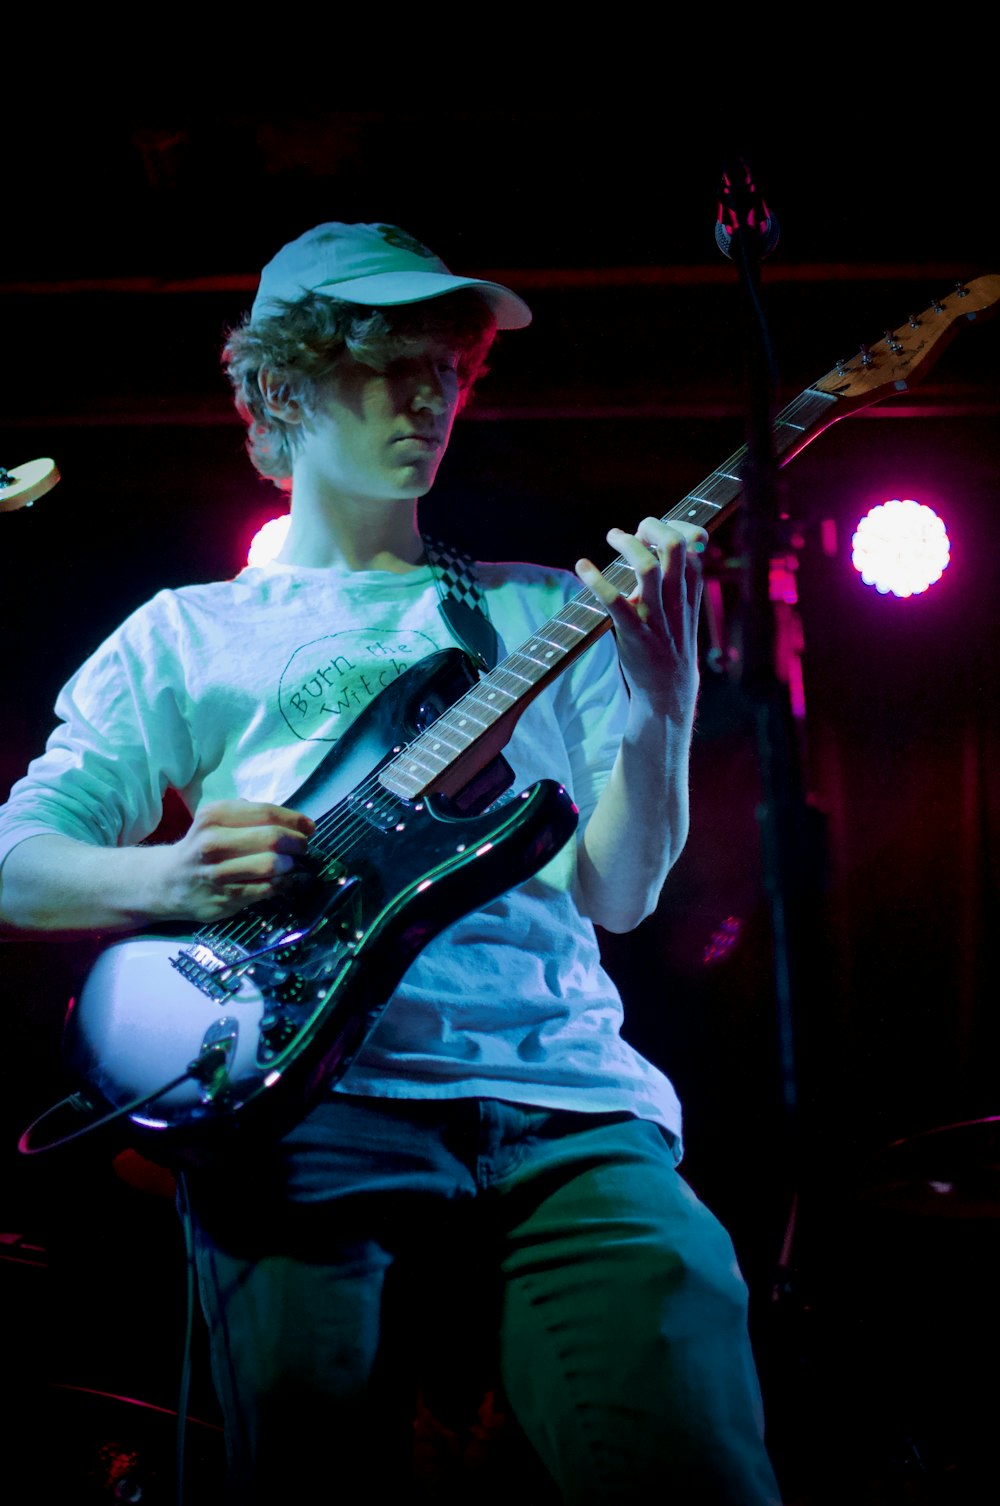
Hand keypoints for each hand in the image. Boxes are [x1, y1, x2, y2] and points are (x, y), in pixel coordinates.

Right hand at [155, 799, 315, 921]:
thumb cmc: (202, 846)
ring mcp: (218, 873)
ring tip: (297, 863)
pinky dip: (289, 884)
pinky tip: (295, 880)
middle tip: (303, 846)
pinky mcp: (226, 898)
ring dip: (293, 864)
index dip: (294, 820)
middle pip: (272, 838)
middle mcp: (212, 842)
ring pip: (272, 865)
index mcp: (214, 816)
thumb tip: (295, 822)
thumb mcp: (216, 820)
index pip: (265, 813)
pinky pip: (268, 889)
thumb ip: (249, 815)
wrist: (168, 882)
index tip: (309, 827)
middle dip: (297, 842)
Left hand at [575, 517, 706, 721]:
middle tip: (632, 532)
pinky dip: (596, 581)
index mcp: (690, 593)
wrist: (668, 694)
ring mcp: (656, 618)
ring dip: (626, 545)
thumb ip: (673, 583)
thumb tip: (646, 547)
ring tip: (612, 537)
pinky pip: (616, 603)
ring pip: (648, 568)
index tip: (652, 532)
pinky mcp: (634, 636)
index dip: (673, 527)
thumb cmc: (667, 648)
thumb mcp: (680, 613)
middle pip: (675, 546)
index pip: (694, 546)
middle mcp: (676, 601)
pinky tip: (582, 567)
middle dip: (651, 527)